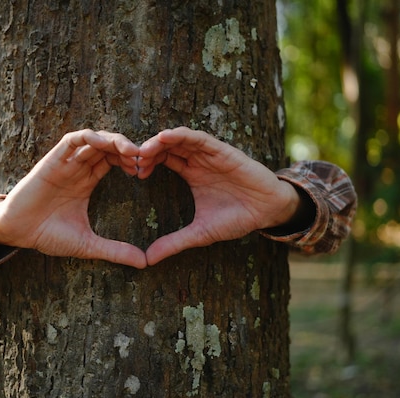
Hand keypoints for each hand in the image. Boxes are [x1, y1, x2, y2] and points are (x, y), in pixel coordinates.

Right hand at [0, 129, 146, 268]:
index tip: (144, 171)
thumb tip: (144, 263)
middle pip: (107, 147)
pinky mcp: (52, 161)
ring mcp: (65, 163)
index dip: (130, 161)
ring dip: (113, 140)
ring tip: (131, 150)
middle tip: (144, 158)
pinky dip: (88, 137)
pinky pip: (71, 141)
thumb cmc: (47, 235)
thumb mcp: (87, 245)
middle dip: (127, 148)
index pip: (113, 161)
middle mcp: (77, 168)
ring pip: (93, 140)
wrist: (16, 233)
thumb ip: (115, 251)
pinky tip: (103, 143)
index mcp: (86, 182)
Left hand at [137, 127, 301, 264]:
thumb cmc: (236, 218)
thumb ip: (174, 243)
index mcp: (190, 173)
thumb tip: (147, 260)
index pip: (162, 161)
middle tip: (132, 161)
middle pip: (167, 147)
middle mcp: (197, 160)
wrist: (267, 212)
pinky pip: (199, 138)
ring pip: (179, 139)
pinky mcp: (222, 150)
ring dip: (160, 142)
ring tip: (144, 150)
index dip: (146, 163)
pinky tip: (165, 137)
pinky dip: (182, 135)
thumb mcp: (199, 233)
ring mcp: (209, 153)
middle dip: (148, 151)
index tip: (133, 173)